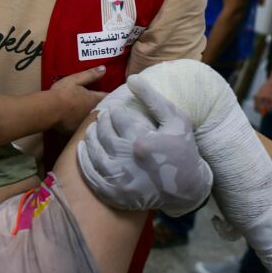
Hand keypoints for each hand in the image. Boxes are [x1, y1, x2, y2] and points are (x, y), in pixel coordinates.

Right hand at [50, 66, 106, 132]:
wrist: (49, 110)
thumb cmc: (63, 93)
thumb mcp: (76, 80)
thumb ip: (90, 74)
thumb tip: (104, 68)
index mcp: (94, 99)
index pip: (108, 97)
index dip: (112, 95)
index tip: (116, 94)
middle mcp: (93, 112)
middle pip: (102, 109)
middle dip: (105, 106)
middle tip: (108, 104)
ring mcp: (86, 122)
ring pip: (94, 118)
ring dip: (95, 116)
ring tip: (96, 114)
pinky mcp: (77, 130)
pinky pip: (84, 126)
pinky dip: (85, 124)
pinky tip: (83, 123)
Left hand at [77, 76, 212, 215]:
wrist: (188, 187)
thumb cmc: (183, 148)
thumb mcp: (175, 119)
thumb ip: (152, 98)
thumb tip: (131, 78)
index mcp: (142, 141)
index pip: (118, 119)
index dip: (115, 112)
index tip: (116, 110)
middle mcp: (128, 162)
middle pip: (104, 134)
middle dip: (102, 122)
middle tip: (103, 118)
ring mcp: (120, 181)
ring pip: (94, 153)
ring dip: (91, 138)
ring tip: (93, 130)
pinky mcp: (115, 195)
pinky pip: (92, 176)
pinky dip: (84, 161)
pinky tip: (83, 149)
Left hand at [254, 75, 271, 114]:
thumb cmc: (269, 85)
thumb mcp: (261, 89)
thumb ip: (257, 94)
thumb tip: (253, 97)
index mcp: (257, 96)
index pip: (256, 107)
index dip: (259, 111)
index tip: (264, 111)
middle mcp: (260, 98)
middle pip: (260, 109)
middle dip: (265, 111)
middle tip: (269, 110)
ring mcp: (266, 98)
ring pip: (266, 109)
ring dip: (270, 111)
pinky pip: (271, 107)